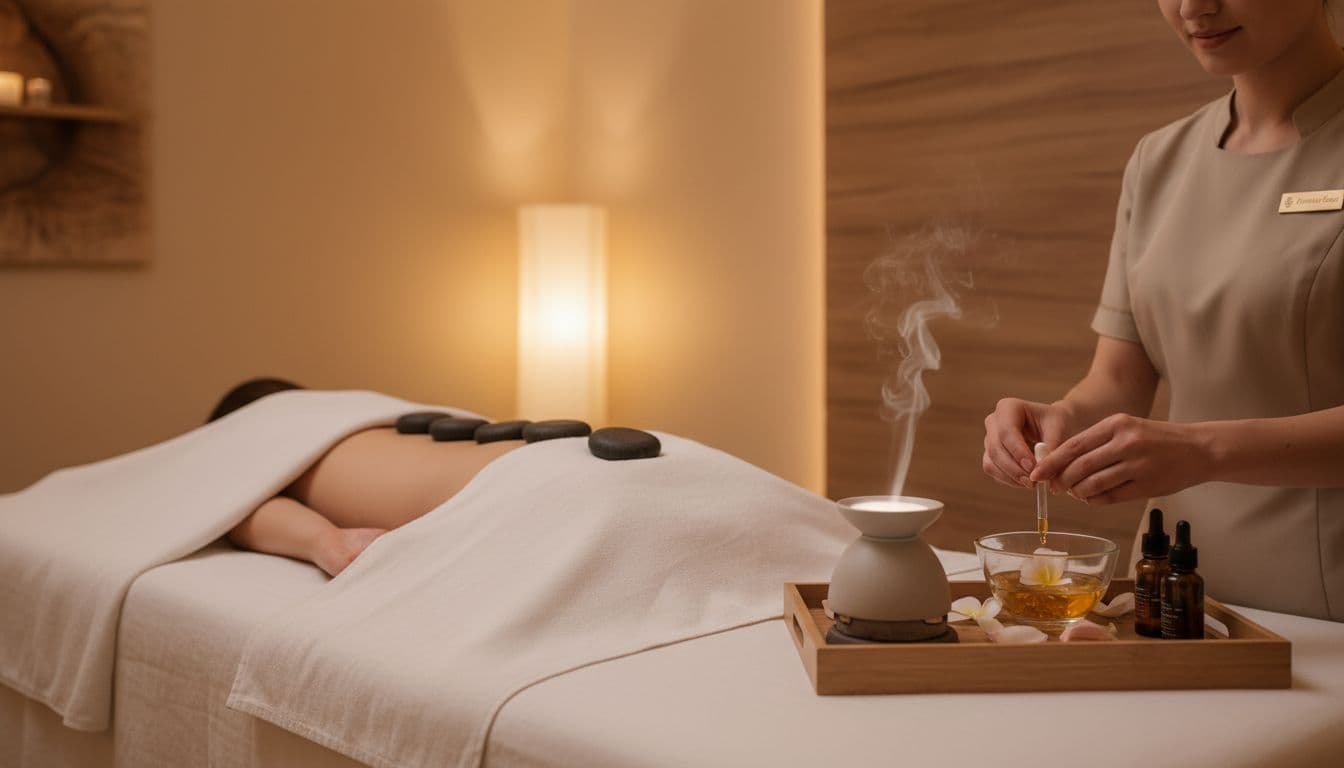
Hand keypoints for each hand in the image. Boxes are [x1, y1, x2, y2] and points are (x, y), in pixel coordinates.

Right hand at [982, 398, 1077, 488]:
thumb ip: (1051, 450)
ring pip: (991, 462)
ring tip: (1033, 483)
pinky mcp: (990, 454)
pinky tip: (1026, 482)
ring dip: (1011, 476)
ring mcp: (989, 438)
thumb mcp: (1059, 431)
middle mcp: (994, 421)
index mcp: (1008, 407)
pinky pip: (992, 470)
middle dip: (1014, 468)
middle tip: (1034, 482)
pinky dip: (1008, 479)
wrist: (1053, 427)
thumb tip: (1040, 474)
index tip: (1034, 468)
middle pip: (995, 448)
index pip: (1006, 431)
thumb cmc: (1057, 424)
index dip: (1018, 452)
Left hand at [1028, 413, 1210, 503]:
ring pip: (1092, 484)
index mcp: (1116, 424)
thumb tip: (1059, 463)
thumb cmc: (1157, 440)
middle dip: (1061, 481)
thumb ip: (1096, 443)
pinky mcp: (1146, 486)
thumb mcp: (1127, 429)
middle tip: (1054, 488)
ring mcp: (1137, 465)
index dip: (1051, 462)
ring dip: (1078, 492)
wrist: (1200, 449)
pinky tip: (1092, 498)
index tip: (1036, 473)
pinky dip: (1095, 500)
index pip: (1073, 445)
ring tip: (1076, 493)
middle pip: (1079, 467)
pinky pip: (1109, 497)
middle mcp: (1126, 442)